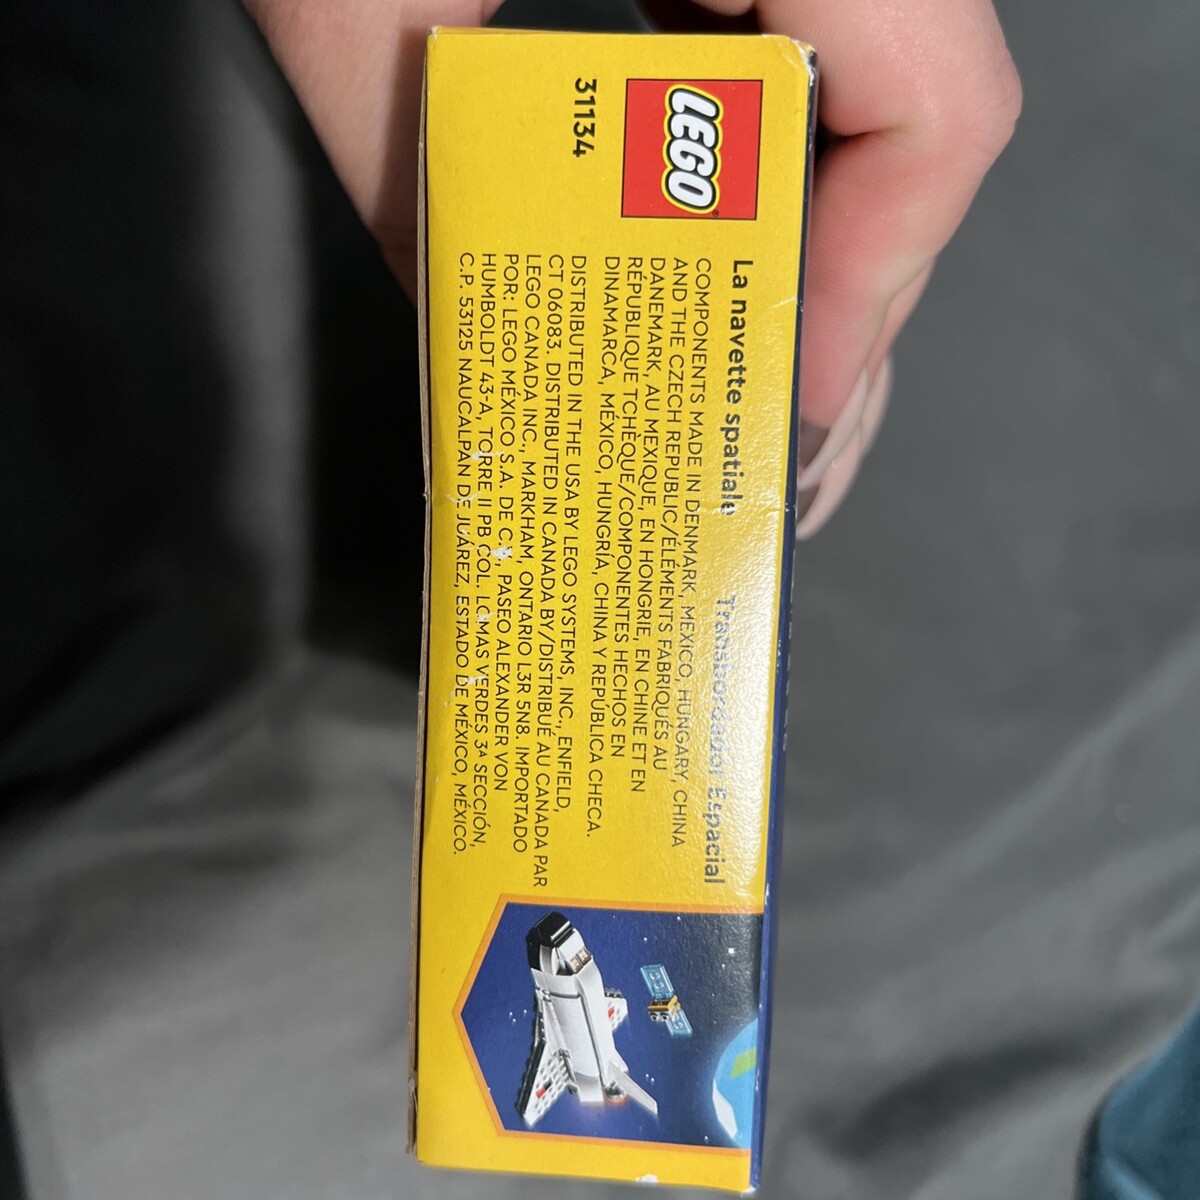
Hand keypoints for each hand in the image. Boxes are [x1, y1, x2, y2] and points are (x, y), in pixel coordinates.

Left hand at [245, 0, 1019, 534]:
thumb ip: (420, 176)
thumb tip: (480, 354)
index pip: (934, 103)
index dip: (872, 288)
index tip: (782, 410)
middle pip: (913, 129)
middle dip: (844, 308)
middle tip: (767, 442)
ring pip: (873, 103)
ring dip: (819, 255)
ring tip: (757, 394)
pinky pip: (803, 56)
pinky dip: (774, 170)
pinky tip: (719, 257)